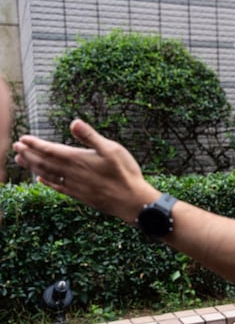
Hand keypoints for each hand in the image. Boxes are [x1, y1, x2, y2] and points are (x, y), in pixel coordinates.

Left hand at [13, 119, 159, 222]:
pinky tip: (40, 179)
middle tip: (15, 147)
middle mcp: (72, 172)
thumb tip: (74, 122)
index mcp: (79, 159)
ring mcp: (75, 185)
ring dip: (33, 167)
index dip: (35, 144)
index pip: (51, 150)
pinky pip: (58, 187)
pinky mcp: (80, 195)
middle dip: (29, 154)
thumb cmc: (125, 173)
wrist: (131, 201)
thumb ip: (91, 137)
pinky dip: (47, 182)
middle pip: (45, 162)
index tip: (22, 138)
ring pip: (48, 174)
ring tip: (21, 161)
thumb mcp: (112, 149)